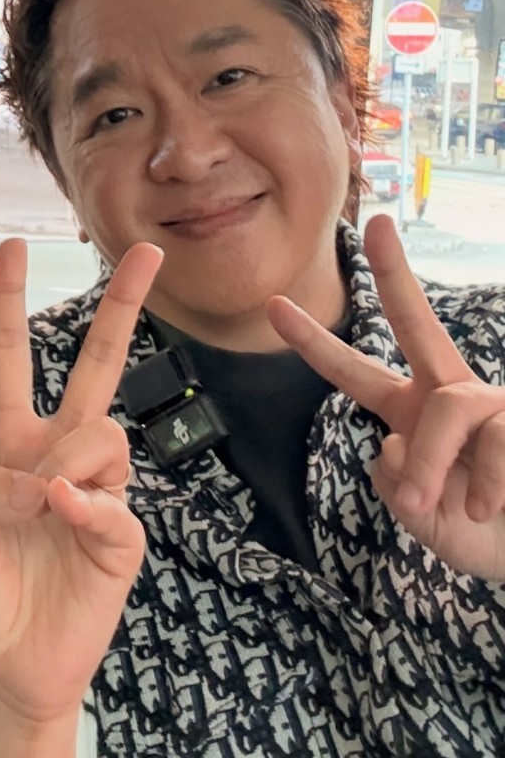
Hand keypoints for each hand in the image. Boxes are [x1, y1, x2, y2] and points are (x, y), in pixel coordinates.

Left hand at [0, 238, 162, 723]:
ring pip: (105, 431)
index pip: (10, 358)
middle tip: (146, 253)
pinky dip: (84, 506)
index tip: (12, 247)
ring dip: (70, 458)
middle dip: (121, 307)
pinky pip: (114, 500)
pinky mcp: (119, 537)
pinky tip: (63, 519)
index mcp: (6, 442)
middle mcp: (55, 455)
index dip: (6, 303)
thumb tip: (43, 477)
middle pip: (97, 366)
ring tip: (46, 501)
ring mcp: (93, 492)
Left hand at [266, 213, 504, 580]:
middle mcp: (448, 393)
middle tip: (377, 226)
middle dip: (395, 274)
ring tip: (435, 507)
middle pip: (416, 322)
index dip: (314, 343)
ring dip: (430, 466)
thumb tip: (395, 440)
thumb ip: (394, 482)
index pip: (355, 373)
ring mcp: (488, 402)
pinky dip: (483, 486)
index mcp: (410, 412)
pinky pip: (490, 441)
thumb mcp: (421, 516)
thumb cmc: (479, 531)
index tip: (274, 305)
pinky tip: (489, 508)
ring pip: (442, 412)